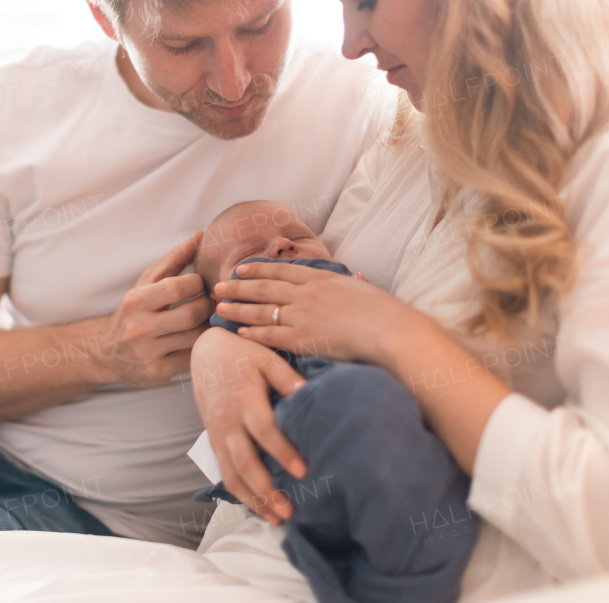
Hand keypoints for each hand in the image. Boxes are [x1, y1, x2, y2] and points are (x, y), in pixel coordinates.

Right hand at [94, 233, 212, 387]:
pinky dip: (200, 346)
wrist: (107, 353)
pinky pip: (192, 357)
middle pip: (191, 314)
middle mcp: (139, 328)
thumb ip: (174, 259)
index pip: (179, 287)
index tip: (200, 285)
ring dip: (208, 326)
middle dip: (207, 306)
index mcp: (135, 301)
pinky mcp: (157, 373)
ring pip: (195, 337)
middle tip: (210, 303)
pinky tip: (198, 338)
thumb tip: (201, 235)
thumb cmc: (134, 311)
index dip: (198, 284)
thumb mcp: (146, 283)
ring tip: (207, 319)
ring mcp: (148, 353)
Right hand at [190, 327, 306, 525]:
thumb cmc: (242, 355)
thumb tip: (308, 394)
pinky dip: (240, 493)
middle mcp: (228, 422)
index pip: (263, 430)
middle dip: (265, 491)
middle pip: (243, 463)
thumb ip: (287, 378)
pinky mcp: (213, 440)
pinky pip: (224, 472)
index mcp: (244, 400)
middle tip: (288, 512)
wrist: (206, 352)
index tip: (302, 471)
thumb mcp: (267, 358)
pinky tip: (258, 506)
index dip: (282, 452)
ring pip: (230, 475)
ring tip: (276, 519)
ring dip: (252, 500)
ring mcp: (218, 434)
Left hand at [213, 262, 413, 366]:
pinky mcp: (303, 338)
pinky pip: (271, 335)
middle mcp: (306, 293)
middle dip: (237, 287)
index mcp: (320, 278)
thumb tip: (358, 278)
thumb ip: (353, 284)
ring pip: (261, 310)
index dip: (257, 270)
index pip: (280, 271)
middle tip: (217, 287)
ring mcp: (302, 315)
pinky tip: (239, 332)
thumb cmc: (384, 312)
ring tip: (219, 308)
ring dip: (238, 309)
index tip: (240, 269)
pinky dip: (253, 332)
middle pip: (263, 287)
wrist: (390, 330)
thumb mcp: (365, 290)